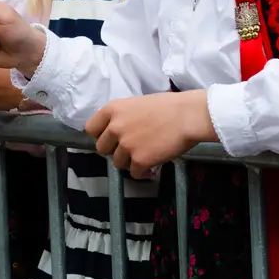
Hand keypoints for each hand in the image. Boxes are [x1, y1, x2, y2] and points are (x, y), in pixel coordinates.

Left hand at [86, 90, 217, 178]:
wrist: (188, 116)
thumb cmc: (169, 106)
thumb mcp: (137, 104)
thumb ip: (123, 117)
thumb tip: (120, 131)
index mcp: (112, 109)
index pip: (90, 128)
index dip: (101, 136)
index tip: (111, 139)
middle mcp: (114, 127)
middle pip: (102, 148)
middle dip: (115, 151)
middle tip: (130, 150)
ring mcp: (126, 145)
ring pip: (117, 163)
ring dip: (129, 162)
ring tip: (145, 158)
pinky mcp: (139, 160)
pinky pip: (134, 173)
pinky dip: (143, 172)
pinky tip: (153, 168)